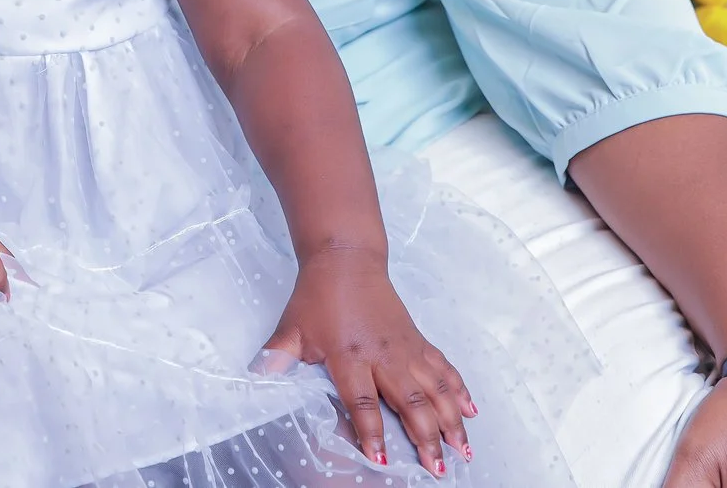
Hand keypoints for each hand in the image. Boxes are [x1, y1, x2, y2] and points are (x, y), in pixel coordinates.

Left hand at [255, 246, 470, 473]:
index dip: (371, 431)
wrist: (346, 259)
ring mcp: (406, 348)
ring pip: (435, 389)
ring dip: (451, 420)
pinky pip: (444, 369)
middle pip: (410, 401)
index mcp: (350, 356)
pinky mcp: (418, 341)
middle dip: (426, 437)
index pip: (362, 401)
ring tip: (464, 449)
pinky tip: (471, 411)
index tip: (381, 459)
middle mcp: (384, 355)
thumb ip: (278, 356)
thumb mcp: (292, 328)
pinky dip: (459, 390)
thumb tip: (256, 376)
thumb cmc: (318, 296)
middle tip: (438, 467)